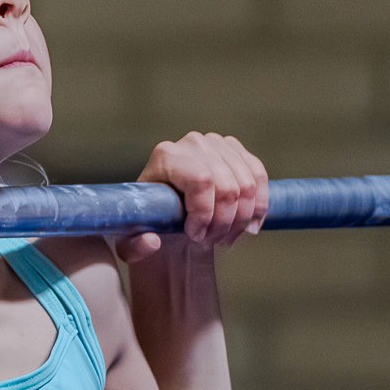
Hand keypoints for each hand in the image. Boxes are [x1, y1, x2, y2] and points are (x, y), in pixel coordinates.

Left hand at [127, 131, 269, 262]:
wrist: (165, 208)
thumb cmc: (147, 223)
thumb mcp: (131, 239)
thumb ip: (133, 247)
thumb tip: (152, 241)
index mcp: (165, 156)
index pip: (201, 181)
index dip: (205, 214)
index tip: (196, 237)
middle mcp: (193, 143)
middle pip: (227, 187)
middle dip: (224, 223)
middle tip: (213, 242)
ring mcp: (217, 143)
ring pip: (247, 186)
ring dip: (241, 220)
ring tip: (225, 237)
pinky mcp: (236, 150)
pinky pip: (259, 177)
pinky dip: (259, 206)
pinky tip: (248, 227)